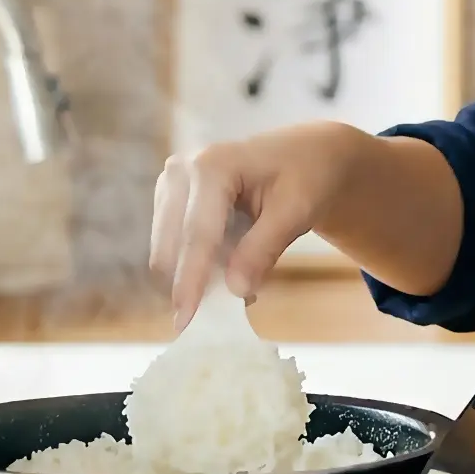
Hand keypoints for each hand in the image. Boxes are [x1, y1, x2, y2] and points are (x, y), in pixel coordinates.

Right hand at [147, 122, 371, 326]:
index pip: (197, 234)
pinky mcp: (171, 199)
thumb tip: (235, 290)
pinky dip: (199, 263)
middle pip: (173, 244)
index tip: (185, 320)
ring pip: (168, 248)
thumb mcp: (296, 211)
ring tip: (240, 278)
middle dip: (191, 283)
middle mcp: (181, 171)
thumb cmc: (306, 175)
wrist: (306, 154)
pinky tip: (230, 265)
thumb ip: (264, 248)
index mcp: (212, 166)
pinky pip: (175, 243)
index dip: (191, 279)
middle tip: (220, 314)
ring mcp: (171, 184)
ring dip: (196, 274)